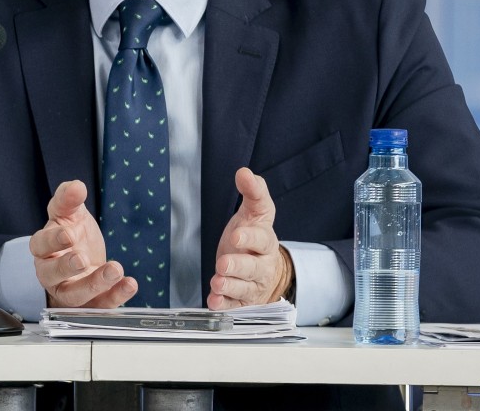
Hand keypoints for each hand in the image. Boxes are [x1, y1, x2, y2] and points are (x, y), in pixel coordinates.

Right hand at [29, 179, 136, 307]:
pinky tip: (129, 284)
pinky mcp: (90, 306)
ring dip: (94, 284)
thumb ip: (69, 199)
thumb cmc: (74, 237)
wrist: (87, 261)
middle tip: (82, 259)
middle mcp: (52, 274)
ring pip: (75, 295)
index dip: (52, 241)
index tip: (68, 234)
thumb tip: (76, 186)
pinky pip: (100, 307)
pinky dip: (115, 297)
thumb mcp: (70, 214)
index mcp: (44, 249)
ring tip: (115, 269)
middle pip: (51, 274)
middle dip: (66, 267)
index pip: (41, 245)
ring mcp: (70, 293)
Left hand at [207, 167, 292, 309]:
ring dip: (229, 286)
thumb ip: (253, 192)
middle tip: (223, 264)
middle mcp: (261, 266)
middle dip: (238, 267)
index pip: (261, 239)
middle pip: (252, 268)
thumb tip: (244, 172)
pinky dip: (224, 305)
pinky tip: (214, 301)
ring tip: (217, 282)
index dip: (250, 237)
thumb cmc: (254, 237)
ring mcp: (252, 285)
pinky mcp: (242, 301)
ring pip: (242, 288)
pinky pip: (234, 305)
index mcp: (265, 242)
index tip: (236, 234)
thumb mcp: (256, 212)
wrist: (265, 269)